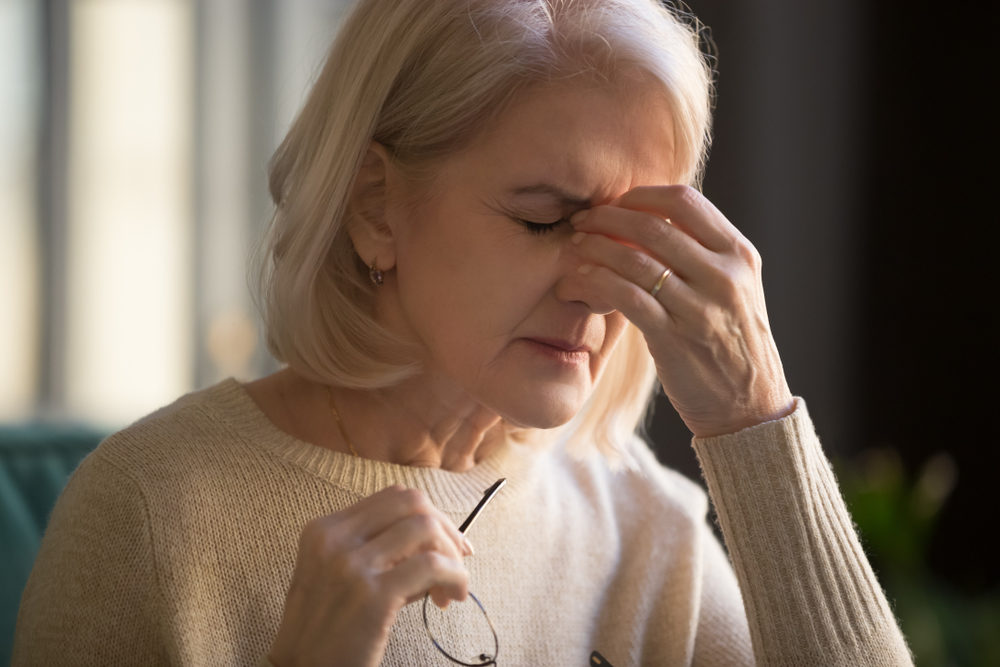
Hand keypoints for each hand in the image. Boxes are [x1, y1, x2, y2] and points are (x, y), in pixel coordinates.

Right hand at [268, 486, 471, 666]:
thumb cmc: (325, 631)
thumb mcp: (336, 576)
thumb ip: (377, 551)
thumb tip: (436, 542)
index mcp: (323, 530)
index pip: (392, 498)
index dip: (428, 515)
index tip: (446, 541)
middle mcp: (334, 539)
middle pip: (411, 503)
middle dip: (445, 528)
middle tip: (458, 558)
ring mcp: (351, 565)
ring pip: (426, 528)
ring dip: (451, 555)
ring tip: (451, 587)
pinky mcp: (373, 595)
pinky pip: (432, 566)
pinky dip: (454, 576)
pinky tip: (454, 595)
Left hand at [566, 185, 794, 436]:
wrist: (750, 408)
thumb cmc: (732, 345)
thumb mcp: (735, 290)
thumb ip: (703, 254)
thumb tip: (651, 219)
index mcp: (739, 254)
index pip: (685, 200)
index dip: (641, 195)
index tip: (614, 204)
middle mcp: (724, 275)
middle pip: (654, 225)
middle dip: (607, 218)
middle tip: (581, 222)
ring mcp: (701, 307)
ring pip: (635, 259)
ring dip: (594, 249)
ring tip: (574, 250)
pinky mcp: (675, 338)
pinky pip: (625, 297)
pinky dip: (595, 283)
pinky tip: (578, 284)